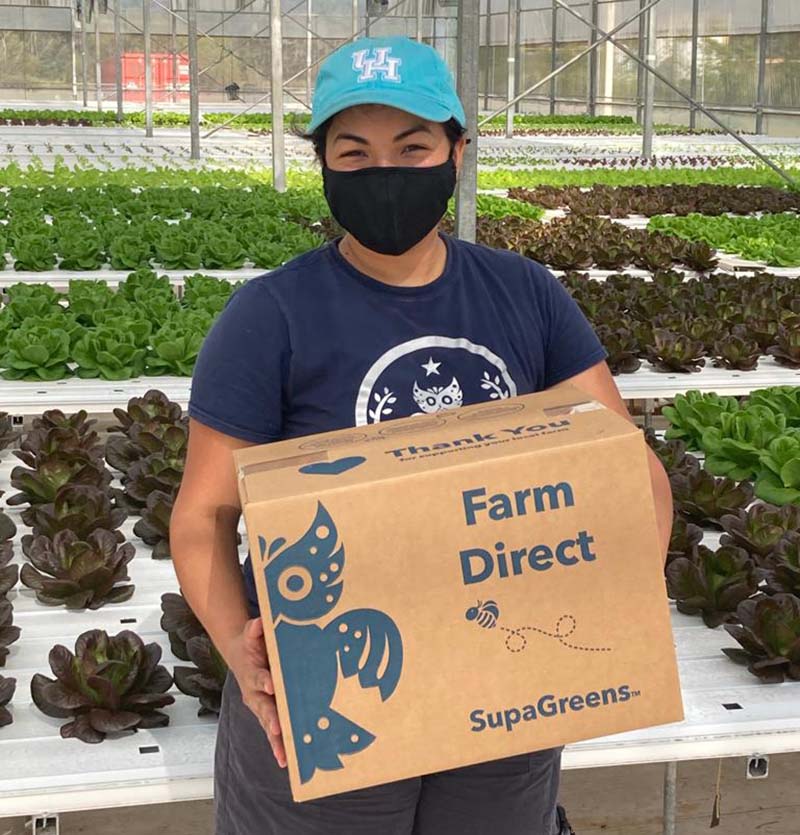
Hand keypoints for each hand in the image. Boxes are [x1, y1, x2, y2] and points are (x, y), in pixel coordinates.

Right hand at [227, 617, 286, 767]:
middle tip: (277, 727)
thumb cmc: (251, 645)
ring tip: (284, 756)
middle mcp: (254, 694)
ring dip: (275, 740)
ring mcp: (260, 706)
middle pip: (262, 708)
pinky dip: (279, 745)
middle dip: (270, 718)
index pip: (258, 677)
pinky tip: (288, 761)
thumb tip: (259, 622)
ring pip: (267, 725)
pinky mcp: (267, 714)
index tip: (271, 685)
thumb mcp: (251, 634)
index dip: (264, 681)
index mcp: (252, 673)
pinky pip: (274, 732)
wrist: (240, 657)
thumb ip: (255, 629)